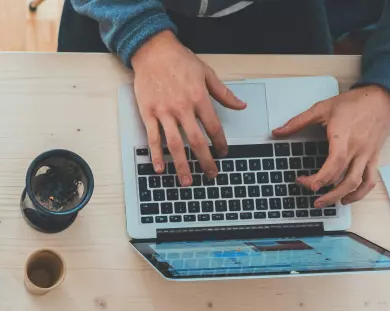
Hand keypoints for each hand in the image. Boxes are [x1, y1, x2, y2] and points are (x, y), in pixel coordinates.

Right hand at [131, 31, 245, 186]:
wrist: (153, 52)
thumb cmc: (180, 60)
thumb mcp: (206, 73)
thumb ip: (224, 93)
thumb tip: (241, 106)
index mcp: (199, 98)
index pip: (213, 127)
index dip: (220, 142)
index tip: (223, 153)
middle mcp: (182, 108)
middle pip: (197, 141)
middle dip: (205, 160)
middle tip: (211, 174)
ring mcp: (164, 112)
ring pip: (175, 144)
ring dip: (181, 165)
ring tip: (187, 181)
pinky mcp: (148, 114)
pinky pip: (153, 138)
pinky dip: (156, 155)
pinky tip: (160, 169)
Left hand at [273, 86, 389, 207]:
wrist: (381, 98)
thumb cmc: (353, 103)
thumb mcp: (322, 108)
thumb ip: (298, 121)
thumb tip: (277, 132)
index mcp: (343, 137)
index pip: (335, 163)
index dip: (321, 177)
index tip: (306, 183)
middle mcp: (358, 149)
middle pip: (345, 178)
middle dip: (327, 192)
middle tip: (312, 198)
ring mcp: (368, 155)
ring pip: (358, 182)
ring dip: (342, 196)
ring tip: (327, 203)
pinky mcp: (374, 157)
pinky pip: (370, 180)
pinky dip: (360, 193)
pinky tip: (347, 198)